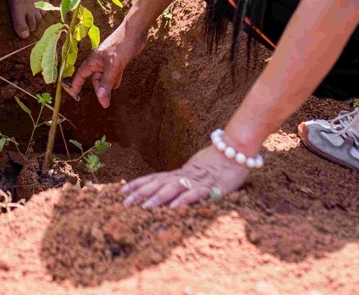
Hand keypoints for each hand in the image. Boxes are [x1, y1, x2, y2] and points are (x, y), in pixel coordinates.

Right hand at [68, 18, 144, 107]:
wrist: (135, 31)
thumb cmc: (122, 45)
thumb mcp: (114, 66)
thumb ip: (106, 81)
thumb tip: (100, 97)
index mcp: (93, 60)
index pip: (81, 75)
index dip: (76, 84)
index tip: (75, 95)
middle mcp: (99, 61)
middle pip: (95, 79)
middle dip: (99, 90)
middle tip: (105, 103)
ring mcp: (108, 61)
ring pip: (105, 77)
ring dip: (107, 86)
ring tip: (110, 98)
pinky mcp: (118, 60)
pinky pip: (113, 73)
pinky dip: (114, 80)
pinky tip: (116, 86)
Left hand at [121, 144, 249, 208]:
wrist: (236, 150)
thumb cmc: (217, 163)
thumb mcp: (196, 172)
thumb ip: (183, 179)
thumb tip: (169, 191)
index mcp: (179, 173)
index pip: (154, 178)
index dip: (138, 184)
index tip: (121, 191)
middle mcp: (184, 176)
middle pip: (158, 184)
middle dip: (140, 194)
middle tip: (124, 204)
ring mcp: (197, 181)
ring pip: (173, 188)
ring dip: (157, 198)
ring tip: (144, 207)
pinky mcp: (211, 186)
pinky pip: (195, 193)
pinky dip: (184, 200)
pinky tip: (173, 207)